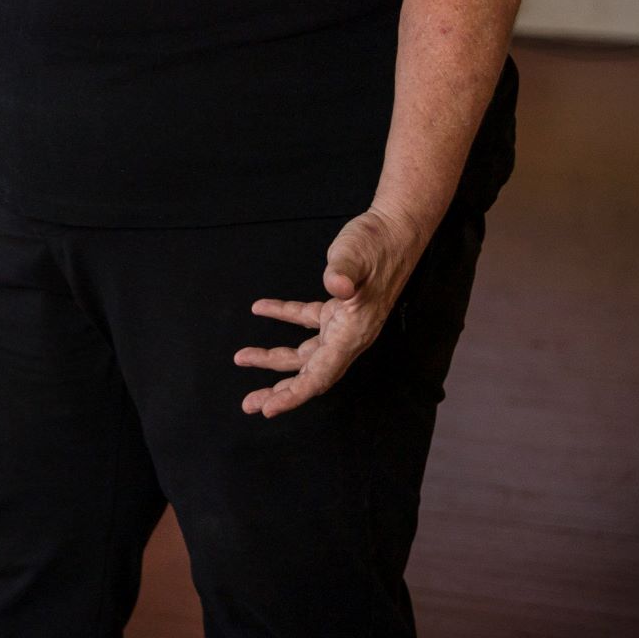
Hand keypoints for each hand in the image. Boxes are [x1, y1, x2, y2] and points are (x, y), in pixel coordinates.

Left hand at [234, 207, 427, 417]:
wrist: (396, 229)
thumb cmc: (376, 244)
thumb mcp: (355, 256)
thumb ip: (344, 273)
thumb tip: (337, 286)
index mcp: (353, 333)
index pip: (321, 375)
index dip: (295, 395)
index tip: (268, 408)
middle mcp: (348, 335)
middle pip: (310, 373)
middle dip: (280, 390)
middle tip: (248, 404)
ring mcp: (343, 322)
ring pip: (305, 351)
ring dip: (273, 357)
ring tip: (242, 357)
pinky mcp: (338, 306)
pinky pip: (306, 319)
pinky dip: (282, 316)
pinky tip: (260, 308)